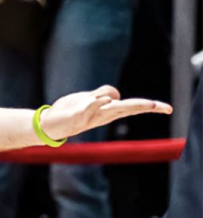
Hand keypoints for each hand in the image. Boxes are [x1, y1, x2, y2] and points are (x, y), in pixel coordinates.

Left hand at [41, 85, 171, 140]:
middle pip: (127, 108)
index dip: (149, 106)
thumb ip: (102, 93)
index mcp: (108, 110)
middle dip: (144, 106)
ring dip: (127, 105)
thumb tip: (114, 94)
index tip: (168, 108)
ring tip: (147, 104)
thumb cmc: (71, 110)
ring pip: (111, 109)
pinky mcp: (77, 116)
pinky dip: (95, 102)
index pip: (132, 106)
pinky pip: (88, 107)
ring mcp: (90, 116)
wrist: (50, 124)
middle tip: (162, 108)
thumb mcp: (88, 98)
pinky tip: (101, 100)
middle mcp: (103, 114)